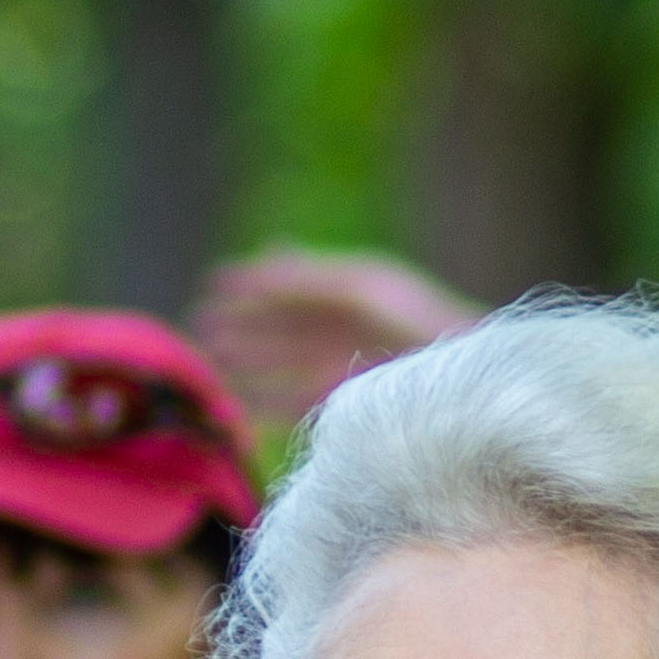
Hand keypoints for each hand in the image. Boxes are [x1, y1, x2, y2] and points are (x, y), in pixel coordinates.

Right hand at [192, 251, 484, 427]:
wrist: (457, 382)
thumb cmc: (418, 324)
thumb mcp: (361, 289)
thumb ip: (310, 277)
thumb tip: (262, 254)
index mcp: (348, 295)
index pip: (290, 287)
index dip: (252, 285)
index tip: (213, 283)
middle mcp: (341, 331)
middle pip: (280, 325)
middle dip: (242, 324)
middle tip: (202, 324)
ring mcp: (339, 367)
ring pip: (280, 363)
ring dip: (246, 360)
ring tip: (212, 356)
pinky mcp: (341, 403)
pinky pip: (292, 401)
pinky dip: (264, 400)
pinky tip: (239, 399)